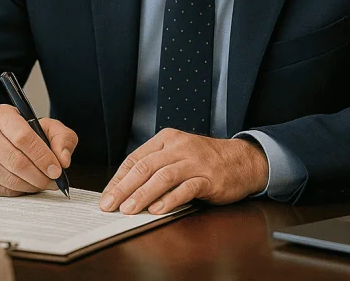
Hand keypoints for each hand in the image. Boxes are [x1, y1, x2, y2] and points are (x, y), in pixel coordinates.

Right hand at [0, 104, 77, 196]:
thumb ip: (62, 139)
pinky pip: (0, 190)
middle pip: (15, 161)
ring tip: (42, 183)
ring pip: (8, 179)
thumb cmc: (25, 134)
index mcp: (2, 115)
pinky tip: (26, 185)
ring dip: (31, 186)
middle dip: (39, 176)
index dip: (42, 156)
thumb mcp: (48, 128)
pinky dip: (18, 192)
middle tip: (53, 181)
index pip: (23, 137)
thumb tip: (63, 160)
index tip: (56, 170)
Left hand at [99, 128, 268, 214]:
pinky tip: (157, 210)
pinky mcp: (209, 178)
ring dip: (142, 195)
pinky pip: (186, 189)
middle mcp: (179, 147)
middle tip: (109, 205)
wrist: (242, 160)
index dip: (118, 179)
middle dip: (123, 188)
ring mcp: (194, 162)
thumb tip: (125, 189)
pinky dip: (170, 200)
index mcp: (166, 140)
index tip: (106, 196)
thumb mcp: (177, 155)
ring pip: (162, 177)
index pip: (135, 159)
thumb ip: (155, 167)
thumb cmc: (205, 161)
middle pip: (145, 167)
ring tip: (128, 210)